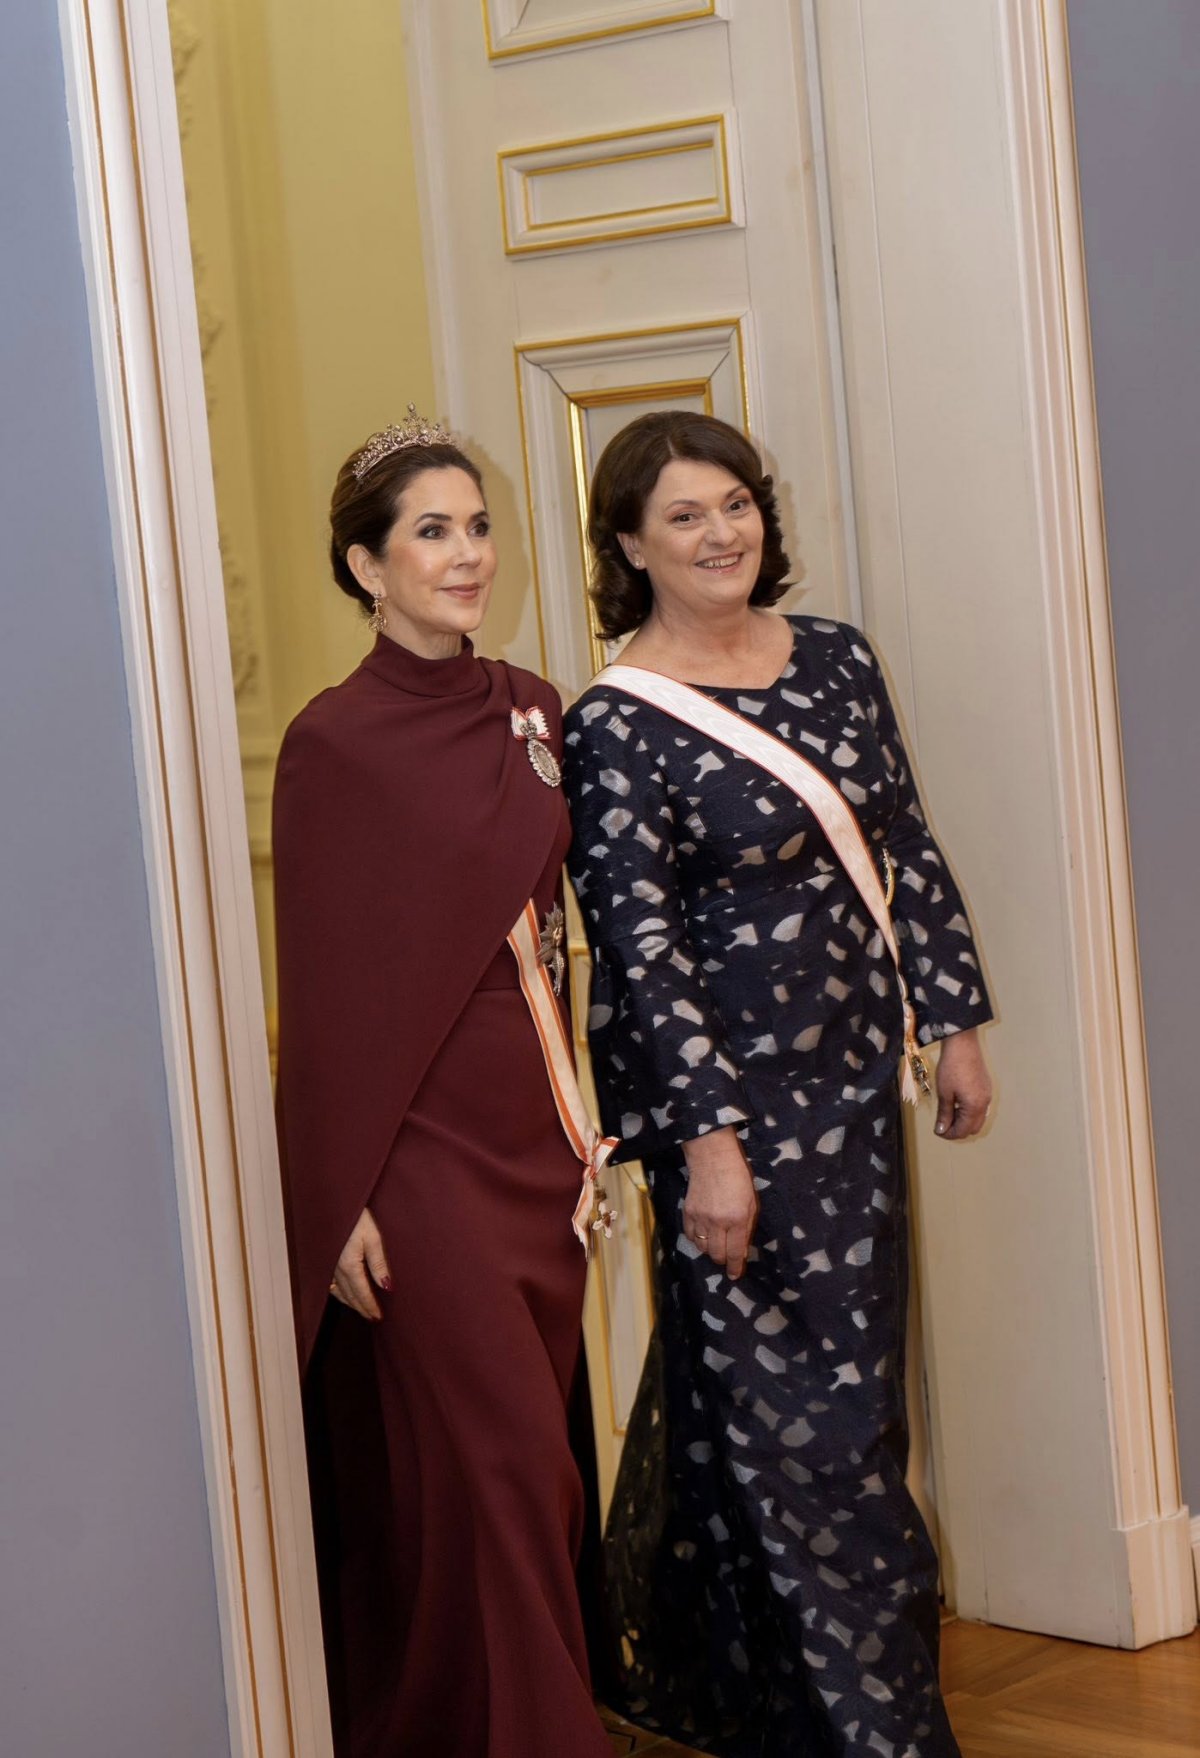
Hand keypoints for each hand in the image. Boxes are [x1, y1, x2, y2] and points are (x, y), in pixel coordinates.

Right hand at [330, 1206, 391, 1320]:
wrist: (332, 1200)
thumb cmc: (355, 1215)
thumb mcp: (373, 1236)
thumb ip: (379, 1263)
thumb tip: (387, 1287)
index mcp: (349, 1265)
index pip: (361, 1293)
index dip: (370, 1307)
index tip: (378, 1317)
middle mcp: (335, 1268)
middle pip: (349, 1296)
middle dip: (361, 1308)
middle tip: (372, 1318)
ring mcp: (327, 1264)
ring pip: (338, 1291)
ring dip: (350, 1302)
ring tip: (361, 1308)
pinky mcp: (323, 1258)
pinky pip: (329, 1283)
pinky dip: (338, 1292)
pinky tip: (343, 1292)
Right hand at [681, 1127, 758, 1278]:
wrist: (712, 1158)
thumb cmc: (738, 1178)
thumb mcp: (751, 1203)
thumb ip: (747, 1227)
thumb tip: (742, 1249)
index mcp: (737, 1220)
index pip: (736, 1253)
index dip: (736, 1268)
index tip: (735, 1276)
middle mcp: (718, 1222)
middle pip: (717, 1255)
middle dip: (723, 1260)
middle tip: (727, 1256)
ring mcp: (700, 1218)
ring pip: (703, 1248)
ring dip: (710, 1250)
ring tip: (716, 1242)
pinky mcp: (688, 1213)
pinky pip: (691, 1236)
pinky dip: (698, 1240)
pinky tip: (704, 1233)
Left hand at [933, 1028, 991, 1140]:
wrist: (962, 1044)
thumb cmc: (952, 1066)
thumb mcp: (944, 1093)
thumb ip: (945, 1114)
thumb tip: (942, 1129)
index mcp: (975, 1106)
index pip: (963, 1130)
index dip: (949, 1134)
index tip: (937, 1131)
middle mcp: (985, 1103)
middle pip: (973, 1128)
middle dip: (958, 1130)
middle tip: (942, 1125)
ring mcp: (987, 1095)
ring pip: (978, 1118)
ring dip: (964, 1121)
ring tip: (948, 1114)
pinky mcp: (986, 1087)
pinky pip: (980, 1107)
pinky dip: (969, 1112)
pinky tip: (957, 1104)